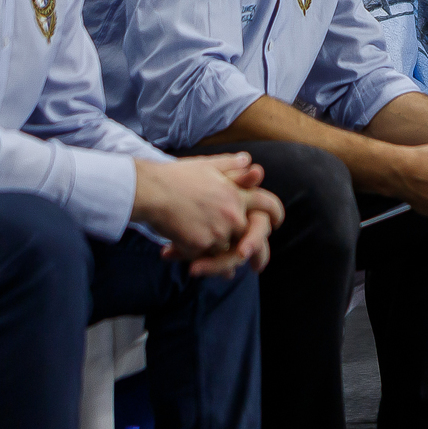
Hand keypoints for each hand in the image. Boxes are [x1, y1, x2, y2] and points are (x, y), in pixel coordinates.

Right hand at [132, 155, 283, 277]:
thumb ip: (230, 165)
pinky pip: (205, 259)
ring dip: (224, 260)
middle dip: (256, 251)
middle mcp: (232, 215)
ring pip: (227, 252)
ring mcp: (216, 232)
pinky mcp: (198, 246)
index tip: (277, 222)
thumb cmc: (176, 176)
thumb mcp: (207, 165)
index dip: (276, 213)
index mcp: (236, 194)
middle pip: (252, 237)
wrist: (150, 190)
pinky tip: (189, 263)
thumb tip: (248, 160)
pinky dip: (200, 262)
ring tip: (219, 268)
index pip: (267, 204)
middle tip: (259, 266)